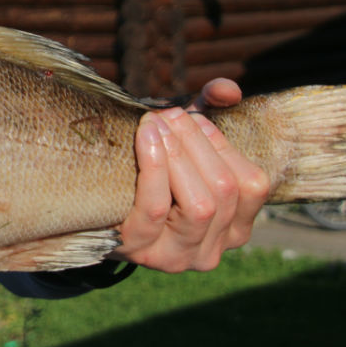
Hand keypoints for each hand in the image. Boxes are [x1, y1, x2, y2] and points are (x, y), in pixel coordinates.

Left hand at [113, 78, 269, 271]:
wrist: (93, 205)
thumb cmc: (149, 171)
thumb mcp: (183, 142)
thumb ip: (209, 109)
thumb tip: (228, 89)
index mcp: (235, 228)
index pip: (252, 185)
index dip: (224, 145)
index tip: (194, 116)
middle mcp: (213, 250)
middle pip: (224, 190)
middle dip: (196, 143)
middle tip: (168, 115)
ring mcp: (179, 257)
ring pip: (200, 205)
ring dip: (177, 154)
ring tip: (154, 123)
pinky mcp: (142, 251)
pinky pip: (156, 208)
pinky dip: (154, 166)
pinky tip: (144, 136)